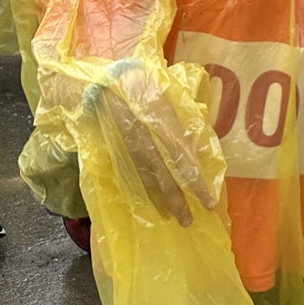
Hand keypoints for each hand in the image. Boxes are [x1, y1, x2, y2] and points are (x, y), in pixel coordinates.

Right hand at [86, 65, 216, 225]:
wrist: (95, 83)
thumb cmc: (136, 83)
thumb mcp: (162, 93)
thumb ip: (180, 119)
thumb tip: (196, 147)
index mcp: (157, 118)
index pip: (180, 155)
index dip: (194, 180)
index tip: (208, 200)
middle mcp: (141, 137)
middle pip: (162, 174)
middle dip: (177, 199)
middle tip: (190, 221)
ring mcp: (124, 147)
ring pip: (144, 179)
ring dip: (160, 200)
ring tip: (173, 218)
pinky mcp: (112, 152)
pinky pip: (130, 176)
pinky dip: (142, 192)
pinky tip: (151, 204)